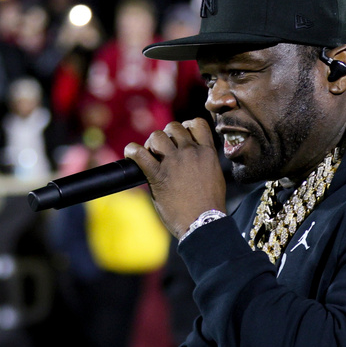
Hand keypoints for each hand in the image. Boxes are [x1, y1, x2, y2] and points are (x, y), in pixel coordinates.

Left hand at [123, 118, 226, 237]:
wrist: (203, 223)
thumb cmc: (209, 206)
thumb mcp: (214, 176)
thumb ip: (204, 162)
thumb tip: (192, 159)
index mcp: (207, 152)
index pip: (196, 123)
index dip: (185, 127)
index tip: (180, 138)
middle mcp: (190, 152)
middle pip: (173, 127)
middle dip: (166, 136)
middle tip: (162, 152)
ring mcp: (174, 162)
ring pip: (157, 135)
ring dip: (151, 144)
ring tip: (151, 157)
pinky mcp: (158, 176)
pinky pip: (139, 154)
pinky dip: (132, 151)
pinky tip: (131, 156)